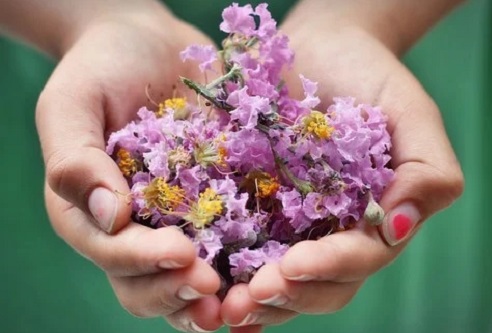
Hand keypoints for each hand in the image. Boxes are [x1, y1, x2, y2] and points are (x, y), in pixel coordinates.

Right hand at [37, 5, 222, 331]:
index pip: (112, 253)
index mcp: (90, 213)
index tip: (180, 251)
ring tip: (240, 303)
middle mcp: (133, 228)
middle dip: (178, 290)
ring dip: (209, 300)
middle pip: (147, 283)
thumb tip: (109, 217)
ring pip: (186, 279)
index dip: (144, 261)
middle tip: (213, 288)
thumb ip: (77, 160)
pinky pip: (227, 246)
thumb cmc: (103, 67)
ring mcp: (174, 220)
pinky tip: (268, 275)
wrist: (150, 44)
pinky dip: (243, 269)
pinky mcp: (214, 204)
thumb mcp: (73, 103)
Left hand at [219, 23, 463, 327]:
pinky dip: (228, 272)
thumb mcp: (411, 113)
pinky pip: (243, 247)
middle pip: (317, 285)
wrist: (320, 48)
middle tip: (246, 299)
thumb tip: (399, 227)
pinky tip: (204, 281)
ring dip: (254, 300)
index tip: (290, 266)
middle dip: (285, 296)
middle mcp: (333, 231)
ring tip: (220, 306)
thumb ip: (427, 171)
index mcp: (372, 219)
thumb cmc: (369, 76)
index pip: (356, 259)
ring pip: (280, 280)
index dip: (327, 269)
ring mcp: (293, 225)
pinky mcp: (256, 208)